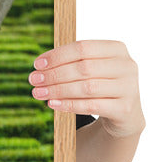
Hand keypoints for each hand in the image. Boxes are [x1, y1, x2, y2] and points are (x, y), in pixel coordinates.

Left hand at [29, 40, 143, 138]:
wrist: (126, 114)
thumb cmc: (102, 86)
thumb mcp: (92, 70)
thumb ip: (72, 64)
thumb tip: (39, 67)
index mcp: (117, 49)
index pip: (83, 48)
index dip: (58, 55)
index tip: (37, 64)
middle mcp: (126, 66)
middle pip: (83, 68)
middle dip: (54, 74)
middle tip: (33, 80)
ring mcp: (128, 88)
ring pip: (87, 87)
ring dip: (58, 90)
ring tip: (38, 93)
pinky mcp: (124, 109)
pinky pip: (92, 106)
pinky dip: (69, 105)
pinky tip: (52, 104)